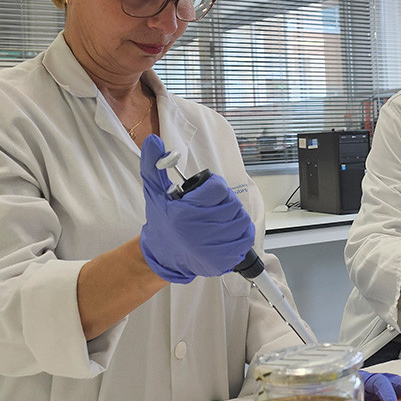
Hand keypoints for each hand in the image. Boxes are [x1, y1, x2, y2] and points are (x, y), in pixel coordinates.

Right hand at [139, 134, 254, 282]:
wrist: (164, 256)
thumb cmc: (162, 223)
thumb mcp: (154, 194)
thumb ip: (154, 165)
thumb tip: (154, 141)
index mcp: (186, 213)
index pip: (218, 188)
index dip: (214, 187)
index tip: (206, 193)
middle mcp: (201, 231)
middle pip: (232, 202)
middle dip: (224, 201)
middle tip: (211, 206)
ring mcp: (215, 247)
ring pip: (241, 218)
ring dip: (233, 215)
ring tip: (218, 218)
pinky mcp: (225, 259)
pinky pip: (246, 237)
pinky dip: (240, 232)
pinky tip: (226, 231)